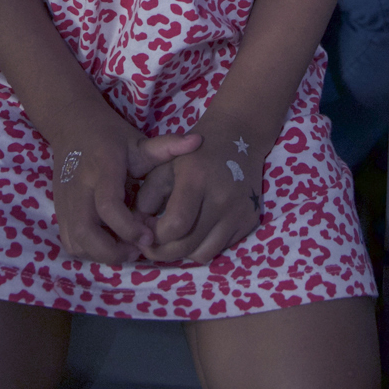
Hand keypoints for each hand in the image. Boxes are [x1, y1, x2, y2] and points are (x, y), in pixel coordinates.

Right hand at [51, 109, 199, 265]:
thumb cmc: (111, 136)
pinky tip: (108, 243)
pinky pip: (70, 241)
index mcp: (102, 168)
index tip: (149, 236)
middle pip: (86, 231)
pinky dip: (89, 251)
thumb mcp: (137, 141)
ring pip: (76, 241)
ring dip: (101, 254)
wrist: (73, 125)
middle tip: (137, 250)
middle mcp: (79, 186)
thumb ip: (166, 146)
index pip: (108, 205)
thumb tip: (198, 142)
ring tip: (125, 248)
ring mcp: (65, 200)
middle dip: (113, 250)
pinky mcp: (58, 209)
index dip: (129, 227)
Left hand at [135, 115, 263, 264]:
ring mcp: (239, 212)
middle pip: (187, 246)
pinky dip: (204, 244)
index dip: (154, 234)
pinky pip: (220, 248)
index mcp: (197, 179)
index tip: (145, 226)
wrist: (239, 134)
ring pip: (203, 254)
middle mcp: (222, 199)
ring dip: (184, 251)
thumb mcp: (165, 163)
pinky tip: (195, 229)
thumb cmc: (196, 151)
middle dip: (162, 251)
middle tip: (151, 242)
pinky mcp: (250, 221)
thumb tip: (139, 226)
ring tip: (174, 236)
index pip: (175, 225)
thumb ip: (148, 195)